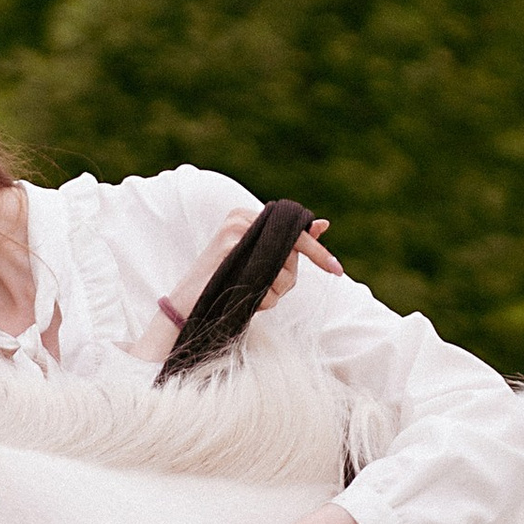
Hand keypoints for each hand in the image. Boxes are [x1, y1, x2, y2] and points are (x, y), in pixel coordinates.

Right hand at [157, 209, 345, 338]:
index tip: (337, 270)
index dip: (318, 252)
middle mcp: (241, 217)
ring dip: (276, 291)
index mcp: (247, 216)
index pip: (294, 230)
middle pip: (293, 250)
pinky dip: (265, 297)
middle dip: (287, 279)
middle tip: (268, 293)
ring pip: (283, 265)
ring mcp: (234, 231)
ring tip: (253, 296)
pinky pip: (268, 277)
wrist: (186, 307)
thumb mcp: (259, 265)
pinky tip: (250, 301)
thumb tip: (322, 224)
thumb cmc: (224, 286)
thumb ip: (287, 245)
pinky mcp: (229, 248)